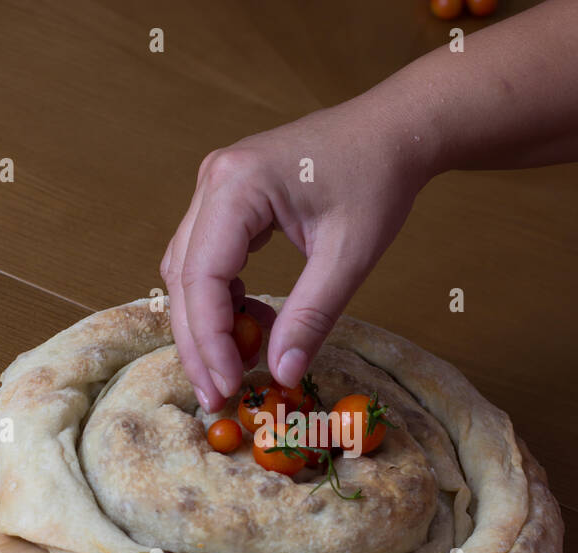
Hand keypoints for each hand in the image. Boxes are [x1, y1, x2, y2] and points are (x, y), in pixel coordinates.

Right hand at [160, 100, 428, 409]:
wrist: (393, 132)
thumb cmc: (377, 180)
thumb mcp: (349, 256)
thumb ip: (312, 316)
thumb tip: (283, 375)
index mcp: (236, 185)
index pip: (201, 277)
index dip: (209, 340)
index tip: (227, 386)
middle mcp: (213, 181)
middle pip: (184, 277)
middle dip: (199, 342)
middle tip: (216, 396)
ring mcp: (215, 188)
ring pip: (188, 271)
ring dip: (206, 323)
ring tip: (234, 369)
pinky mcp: (228, 199)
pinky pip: (207, 258)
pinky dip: (223, 299)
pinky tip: (251, 326)